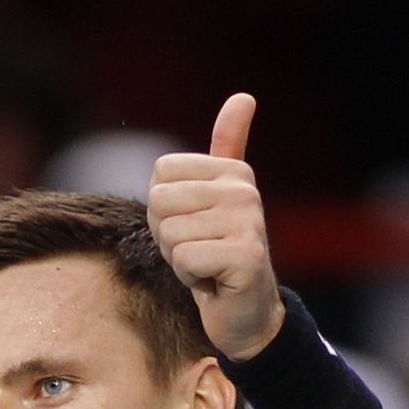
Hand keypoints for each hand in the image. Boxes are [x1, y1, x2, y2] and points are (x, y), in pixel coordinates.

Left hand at [146, 93, 284, 360]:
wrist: (245, 312)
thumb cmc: (217, 256)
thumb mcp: (212, 200)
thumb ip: (226, 149)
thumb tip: (243, 96)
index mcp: (232, 172)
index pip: (160, 176)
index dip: (164, 211)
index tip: (193, 228)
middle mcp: (244, 190)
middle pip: (160, 202)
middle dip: (168, 236)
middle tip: (198, 251)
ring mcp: (248, 222)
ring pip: (170, 234)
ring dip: (180, 260)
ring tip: (208, 266)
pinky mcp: (246, 256)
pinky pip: (184, 258)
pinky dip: (192, 278)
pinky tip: (215, 282)